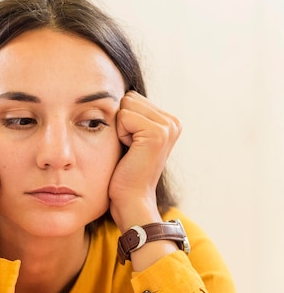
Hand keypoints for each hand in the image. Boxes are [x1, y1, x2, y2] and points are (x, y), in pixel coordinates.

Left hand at [108, 91, 180, 230]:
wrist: (132, 199)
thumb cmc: (126, 173)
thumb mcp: (132, 139)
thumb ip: (134, 116)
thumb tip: (121, 93)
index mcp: (169, 121)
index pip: (132, 98)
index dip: (123, 121)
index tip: (131, 145)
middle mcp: (173, 122)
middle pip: (130, 98)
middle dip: (122, 122)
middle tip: (130, 149)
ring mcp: (167, 127)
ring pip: (126, 105)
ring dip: (120, 129)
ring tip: (130, 150)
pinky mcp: (157, 133)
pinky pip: (124, 116)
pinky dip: (120, 135)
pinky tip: (130, 152)